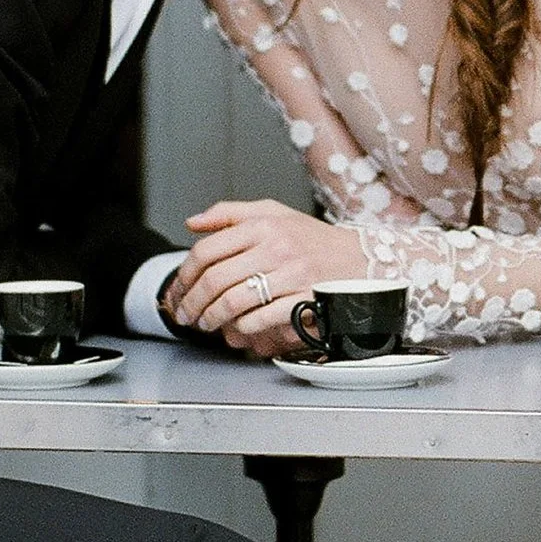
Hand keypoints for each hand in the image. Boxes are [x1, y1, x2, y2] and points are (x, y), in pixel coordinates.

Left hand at [170, 200, 369, 351]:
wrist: (361, 260)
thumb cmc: (313, 239)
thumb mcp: (274, 213)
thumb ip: (230, 214)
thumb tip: (191, 223)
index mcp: (263, 225)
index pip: (207, 250)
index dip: (184, 275)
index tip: (178, 289)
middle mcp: (276, 247)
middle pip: (215, 280)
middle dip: (191, 302)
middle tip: (184, 314)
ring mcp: (291, 276)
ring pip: (232, 303)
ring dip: (211, 319)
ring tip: (204, 324)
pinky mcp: (303, 301)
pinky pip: (258, 320)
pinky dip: (241, 327)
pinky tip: (236, 328)